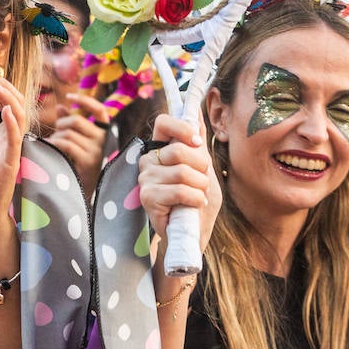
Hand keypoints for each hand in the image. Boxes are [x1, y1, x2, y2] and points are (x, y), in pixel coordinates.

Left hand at [0, 73, 27, 243]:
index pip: (2, 104)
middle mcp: (4, 139)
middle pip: (14, 105)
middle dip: (3, 88)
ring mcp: (8, 150)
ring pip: (19, 118)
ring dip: (8, 99)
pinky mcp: (9, 165)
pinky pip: (15, 141)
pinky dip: (13, 125)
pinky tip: (5, 111)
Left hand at [47, 93, 109, 197]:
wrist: (82, 194)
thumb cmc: (77, 166)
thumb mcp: (76, 143)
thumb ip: (70, 124)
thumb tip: (62, 106)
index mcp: (104, 133)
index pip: (99, 110)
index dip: (85, 101)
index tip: (69, 96)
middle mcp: (103, 140)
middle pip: (75, 121)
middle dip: (59, 125)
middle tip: (54, 136)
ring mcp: (97, 151)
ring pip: (68, 133)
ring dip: (55, 138)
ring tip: (52, 148)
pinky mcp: (88, 161)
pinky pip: (66, 144)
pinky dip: (54, 145)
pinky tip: (49, 150)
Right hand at [137, 115, 219, 254]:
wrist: (192, 233)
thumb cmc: (197, 200)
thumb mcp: (203, 168)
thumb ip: (197, 144)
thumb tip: (197, 115)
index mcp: (160, 150)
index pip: (163, 123)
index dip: (183, 128)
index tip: (197, 143)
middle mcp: (148, 161)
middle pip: (180, 150)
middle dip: (202, 167)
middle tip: (201, 182)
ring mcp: (145, 179)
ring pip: (183, 172)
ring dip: (201, 186)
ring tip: (198, 197)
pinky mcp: (148, 198)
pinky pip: (180, 191)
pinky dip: (195, 199)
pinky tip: (193, 205)